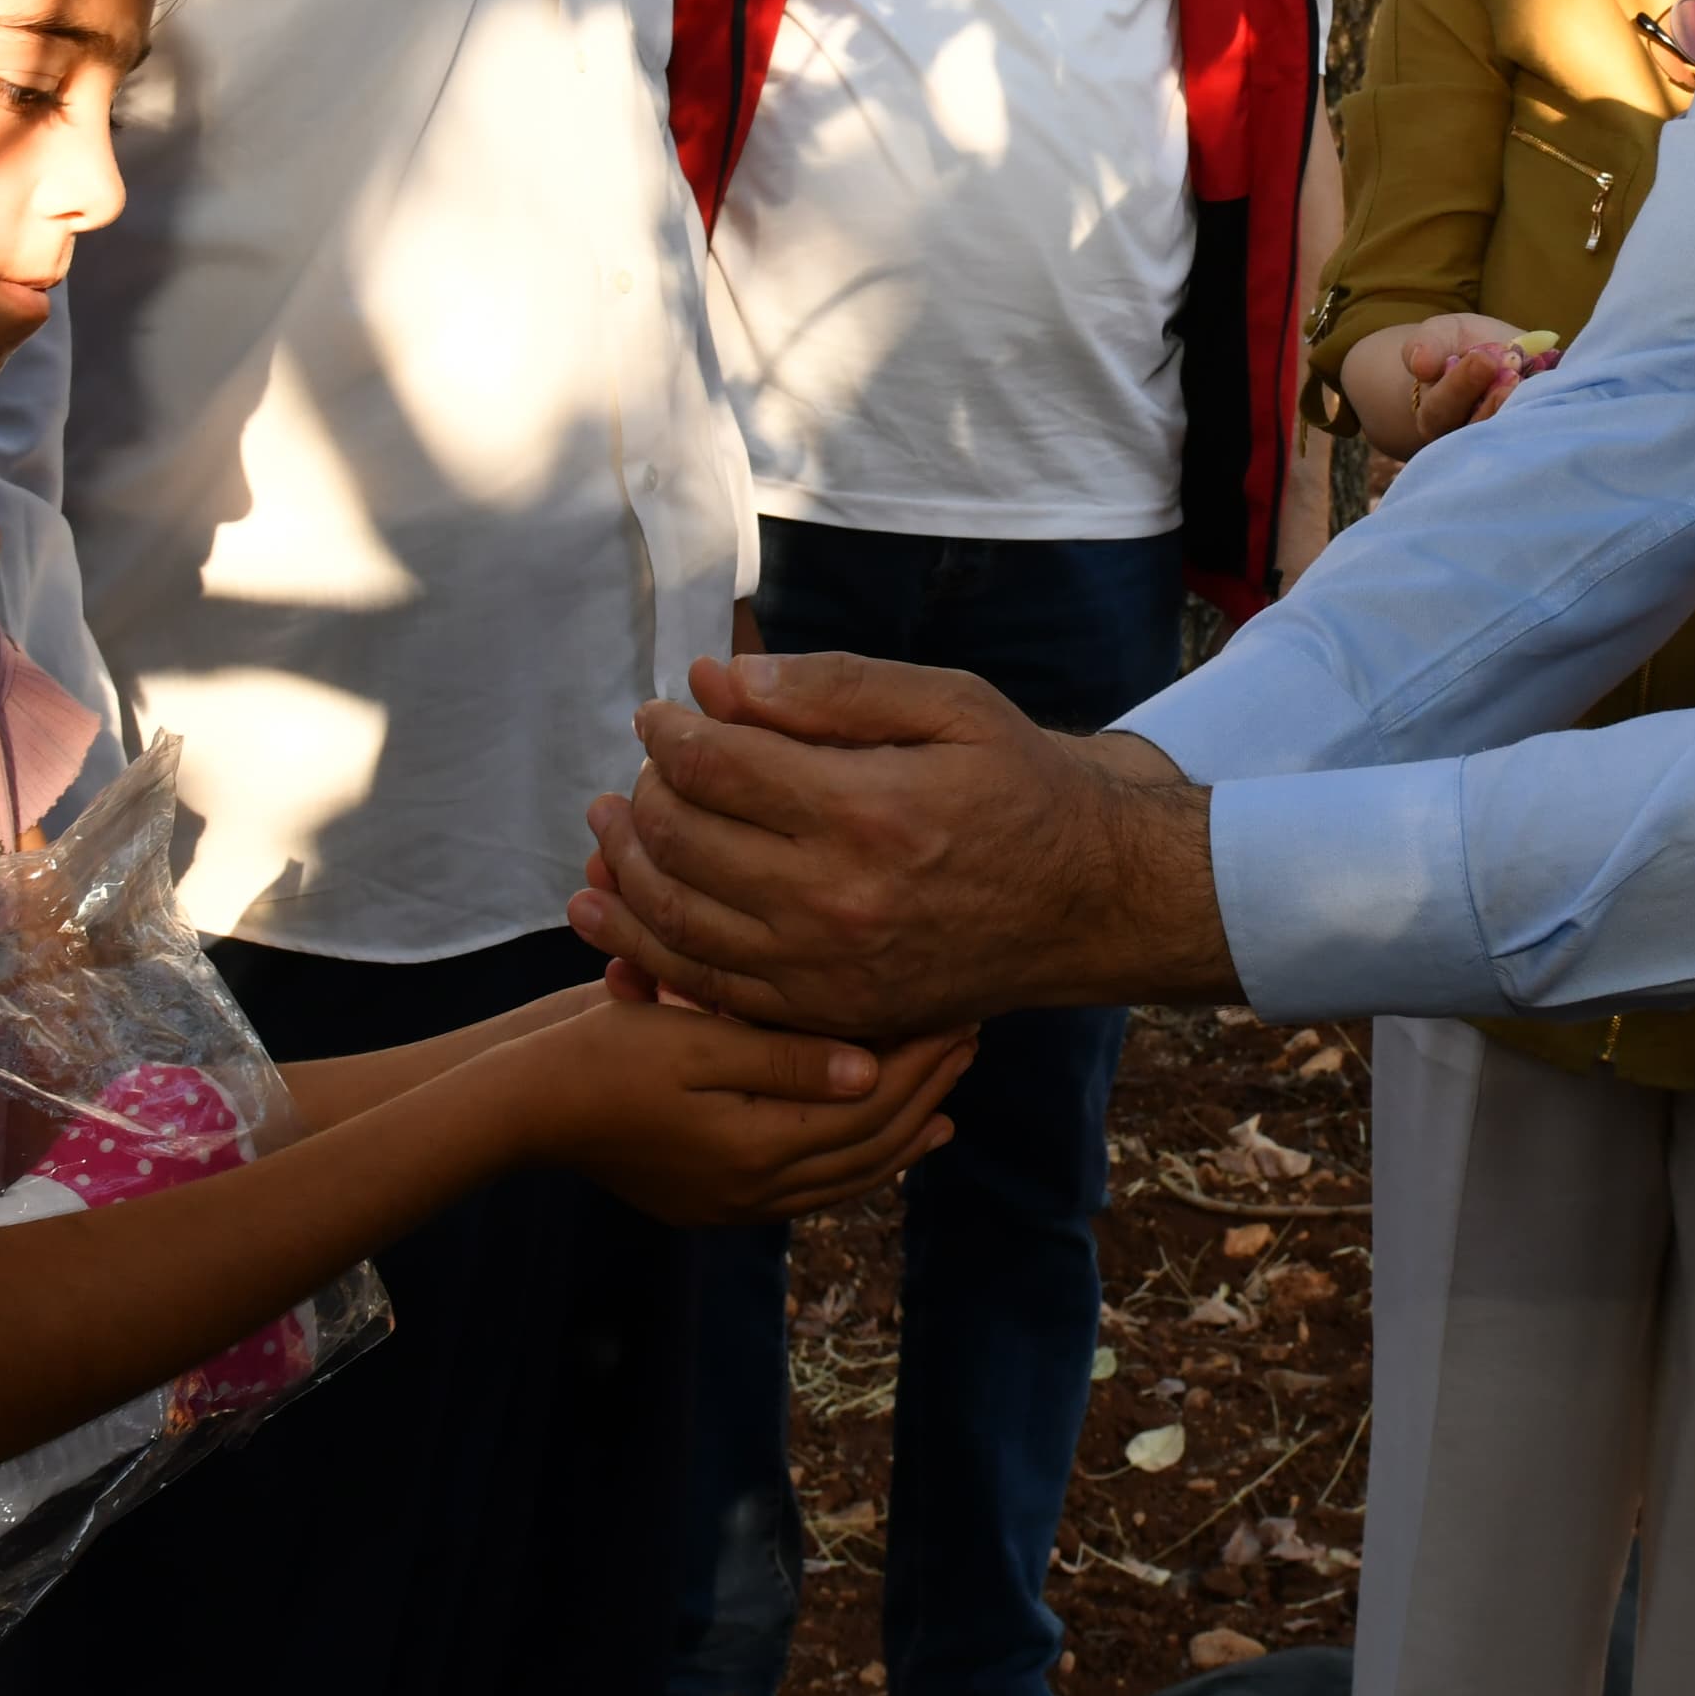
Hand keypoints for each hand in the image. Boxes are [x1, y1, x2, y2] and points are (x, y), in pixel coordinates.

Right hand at [485, 991, 973, 1224]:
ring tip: (945, 1107)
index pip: (868, 1107)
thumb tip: (874, 1070)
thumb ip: (786, 1059)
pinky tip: (872, 1148)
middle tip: (967, 1043)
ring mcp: (734, 1204)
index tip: (957, 1012)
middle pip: (867, 1147)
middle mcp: (754, 1190)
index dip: (919, 1059)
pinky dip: (853, 1166)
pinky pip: (808, 1192)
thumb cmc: (601, 1054)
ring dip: (898, 1139)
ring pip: (844, 1178)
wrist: (525, 1105)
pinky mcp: (714, 1201)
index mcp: (755, 1148)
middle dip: (923, 1093)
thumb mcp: (694, 1040)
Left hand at [568, 650, 1239, 1035]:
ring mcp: (830, 971)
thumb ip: (832, 688)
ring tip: (607, 828)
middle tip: (639, 768)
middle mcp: (840, 901)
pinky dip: (647, 951)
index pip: (716, 766)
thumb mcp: (949, 703)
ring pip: (678, 922)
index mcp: (868, 810)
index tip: (659, 713)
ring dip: (624, 870)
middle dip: (641, 795)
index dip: (669, 732)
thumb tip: (718, 680)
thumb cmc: (1019, 785)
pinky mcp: (829, 1015)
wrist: (1087, 900)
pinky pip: (709, 988)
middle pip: (683, 842)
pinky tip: (614, 913)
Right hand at [1341, 311, 1548, 458]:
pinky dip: (1548, 415)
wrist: (1488, 357)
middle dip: (1493, 403)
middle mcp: (1464, 439)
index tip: (1483, 358)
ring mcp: (1499, 443)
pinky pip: (1538, 435)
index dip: (1461, 386)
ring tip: (1531, 384)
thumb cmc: (1455, 347)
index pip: (1442, 409)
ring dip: (1519, 412)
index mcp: (1436, 415)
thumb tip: (1421, 364)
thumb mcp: (1439, 335)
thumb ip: (1428, 345)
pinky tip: (1557, 397)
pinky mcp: (1533, 436)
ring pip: (1508, 440)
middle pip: (1476, 430)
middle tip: (1512, 375)